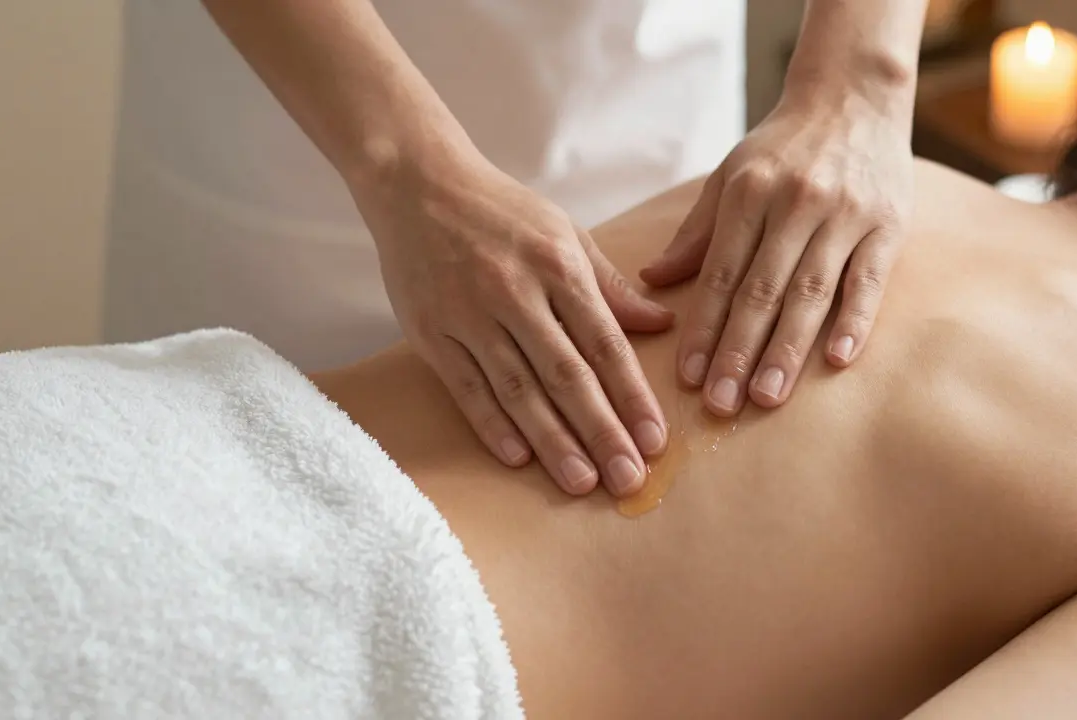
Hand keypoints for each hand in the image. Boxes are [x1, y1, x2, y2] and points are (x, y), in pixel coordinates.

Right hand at [369, 155, 673, 496]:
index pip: (605, 343)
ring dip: (552, 441)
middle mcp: (515, 292)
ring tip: (582, 482)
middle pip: (567, 374)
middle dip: (602, 431)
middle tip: (629, 480)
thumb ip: (609, 285)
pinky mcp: (429, 331)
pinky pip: (466, 386)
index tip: (655, 441)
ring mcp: (468, 314)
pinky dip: (492, 424)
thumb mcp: (564, 233)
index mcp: (558, 265)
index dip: (632, 396)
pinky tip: (518, 459)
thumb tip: (660, 325)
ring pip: (518, 389)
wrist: (417, 182)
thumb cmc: (500, 210)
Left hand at [639, 102, 912, 415]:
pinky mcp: (888, 226)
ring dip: (787, 350)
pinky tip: (837, 360)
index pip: (721, 274)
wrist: (854, 95)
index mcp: (749, 193)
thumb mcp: (730, 175)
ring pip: (810, 293)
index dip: (704, 328)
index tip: (688, 377)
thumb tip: (653, 279)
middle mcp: (796, 204)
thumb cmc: (783, 146)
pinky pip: (868, 281)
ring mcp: (845, 216)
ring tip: (767, 398)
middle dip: (738, 353)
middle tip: (721, 404)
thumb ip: (696, 231)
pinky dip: (854, 321)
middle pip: (762, 291)